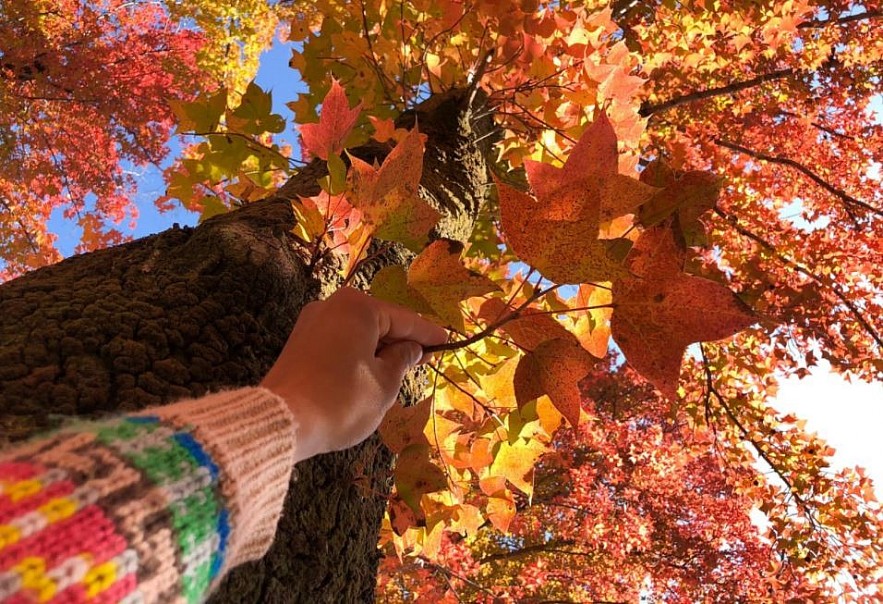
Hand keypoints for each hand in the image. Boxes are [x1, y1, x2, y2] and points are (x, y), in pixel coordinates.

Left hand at [261, 287, 447, 462]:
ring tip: (402, 370)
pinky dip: (359, 354)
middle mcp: (332, 305)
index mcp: (357, 307)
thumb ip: (403, 359)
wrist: (283, 422)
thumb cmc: (342, 400)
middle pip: (380, 322)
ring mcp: (312, 323)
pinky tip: (372, 372)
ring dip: (380, 350)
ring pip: (359, 333)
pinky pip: (340, 342)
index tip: (448, 341)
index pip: (405, 319)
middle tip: (427, 359)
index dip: (428, 334)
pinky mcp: (300, 343)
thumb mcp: (385, 383)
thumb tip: (412, 348)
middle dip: (402, 341)